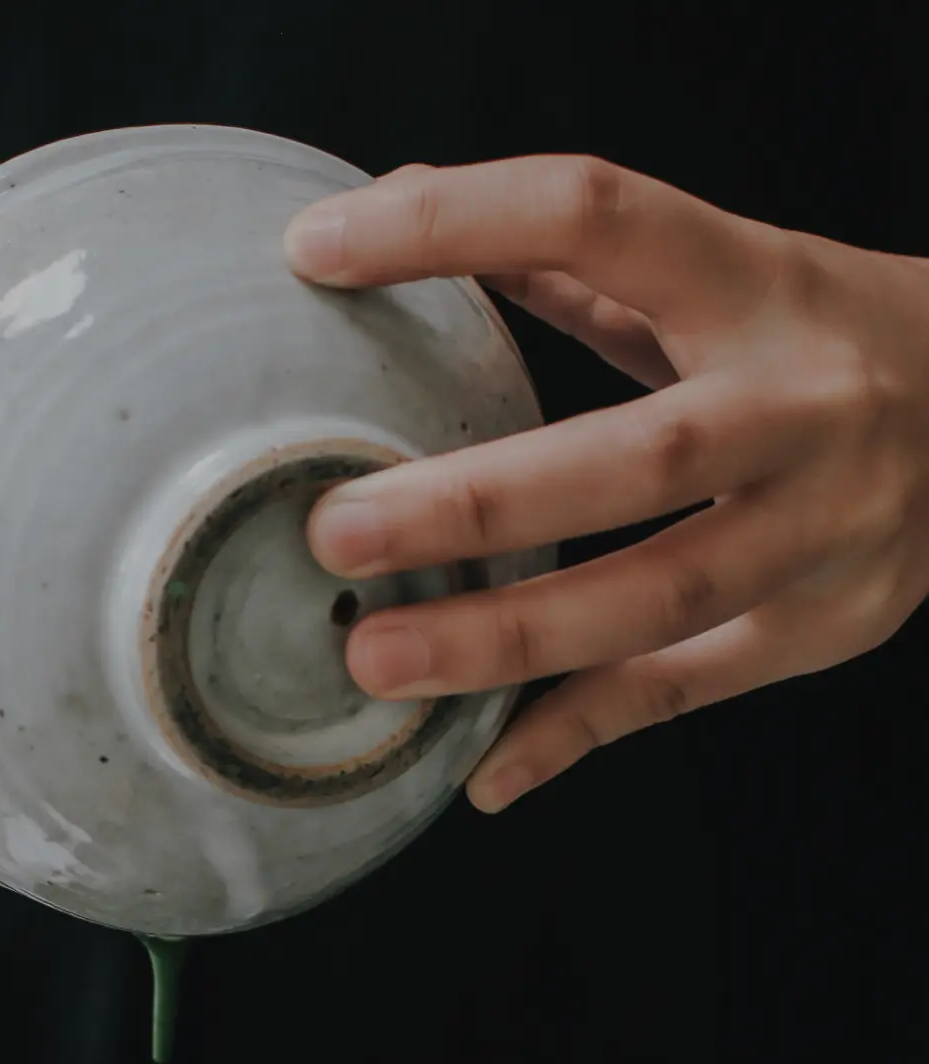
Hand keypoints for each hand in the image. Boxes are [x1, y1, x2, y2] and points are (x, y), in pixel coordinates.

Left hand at [284, 158, 928, 810]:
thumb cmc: (828, 339)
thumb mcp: (730, 270)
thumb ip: (583, 259)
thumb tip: (400, 206)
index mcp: (762, 282)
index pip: (599, 218)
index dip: (457, 226)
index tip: (318, 254)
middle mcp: (807, 405)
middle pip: (642, 454)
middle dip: (482, 503)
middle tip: (339, 532)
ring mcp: (829, 529)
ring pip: (663, 593)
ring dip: (512, 637)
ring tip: (382, 661)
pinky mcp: (828, 627)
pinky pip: (684, 689)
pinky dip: (577, 734)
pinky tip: (484, 772)